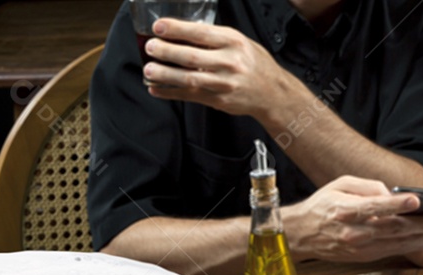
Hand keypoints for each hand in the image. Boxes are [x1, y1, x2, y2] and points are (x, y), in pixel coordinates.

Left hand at [142, 19, 286, 116]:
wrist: (273, 94)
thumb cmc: (255, 65)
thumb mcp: (240, 42)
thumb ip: (215, 38)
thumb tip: (183, 32)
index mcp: (233, 42)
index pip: (200, 33)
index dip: (177, 29)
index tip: (159, 27)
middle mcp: (229, 63)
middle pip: (191, 57)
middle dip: (166, 52)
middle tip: (150, 47)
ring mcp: (224, 84)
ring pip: (189, 79)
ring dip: (165, 75)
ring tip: (149, 70)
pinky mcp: (219, 100)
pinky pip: (191, 96)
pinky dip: (171, 93)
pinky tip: (157, 89)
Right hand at [286, 177, 422, 262]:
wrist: (303, 234)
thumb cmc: (323, 206)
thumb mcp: (340, 185)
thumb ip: (367, 186)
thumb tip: (391, 193)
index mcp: (346, 210)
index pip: (374, 207)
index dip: (396, 204)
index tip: (416, 199)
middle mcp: (355, 232)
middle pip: (393, 229)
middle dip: (421, 225)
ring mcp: (361, 247)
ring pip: (398, 243)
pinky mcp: (366, 256)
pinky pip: (394, 251)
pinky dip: (414, 247)